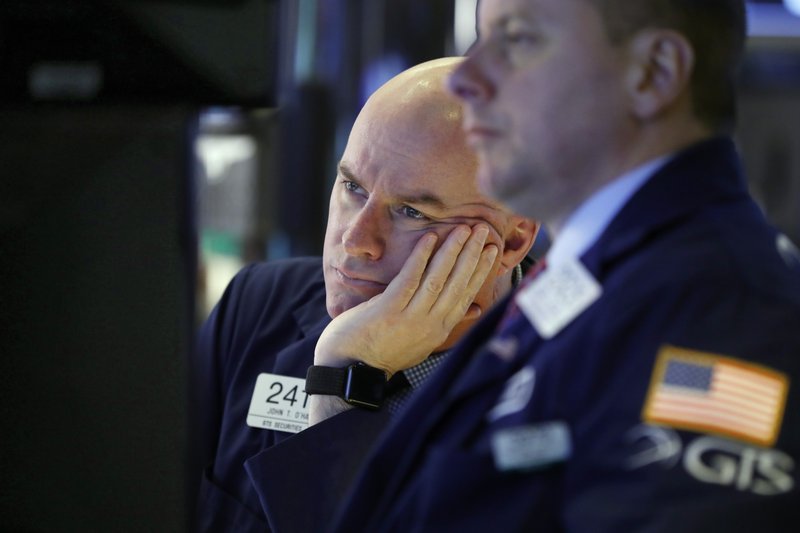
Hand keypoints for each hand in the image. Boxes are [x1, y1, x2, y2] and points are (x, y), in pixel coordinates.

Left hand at [314, 224, 498, 375]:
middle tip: (483, 230)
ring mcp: (410, 318)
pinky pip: (409, 279)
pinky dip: (421, 257)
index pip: (466, 295)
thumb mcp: (422, 341)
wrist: (349, 371)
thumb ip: (446, 321)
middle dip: (472, 255)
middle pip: (457, 284)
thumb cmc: (382, 351)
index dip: (481, 271)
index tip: (492, 250)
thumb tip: (476, 310)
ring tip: (464, 229)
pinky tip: (430, 239)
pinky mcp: (389, 310)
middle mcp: (430, 324)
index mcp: (439, 330)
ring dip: (453, 251)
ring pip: (438, 279)